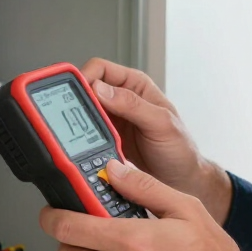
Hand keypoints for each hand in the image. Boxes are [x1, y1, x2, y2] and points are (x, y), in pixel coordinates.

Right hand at [81, 57, 232, 223]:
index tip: (78, 95)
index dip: (86, 77)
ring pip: (83, 112)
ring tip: (73, 132)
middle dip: (76, 100)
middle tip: (69, 116)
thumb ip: (134, 105)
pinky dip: (79, 138)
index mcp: (136, 85)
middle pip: (87, 89)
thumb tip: (102, 90)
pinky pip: (84, 134)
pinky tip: (80, 146)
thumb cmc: (180, 150)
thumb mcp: (161, 123)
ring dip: (77, 121)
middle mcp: (121, 99)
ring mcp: (112, 120)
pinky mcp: (105, 140)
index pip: (101, 69)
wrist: (182, 182)